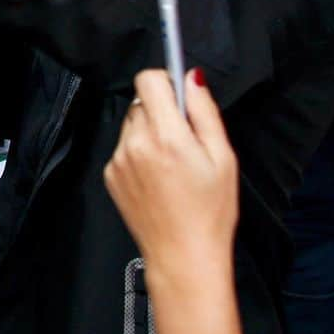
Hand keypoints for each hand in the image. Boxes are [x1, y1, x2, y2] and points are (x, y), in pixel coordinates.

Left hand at [104, 70, 243, 333]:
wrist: (183, 257)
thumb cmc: (210, 212)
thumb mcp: (223, 158)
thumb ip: (205, 112)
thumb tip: (192, 77)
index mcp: (167, 136)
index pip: (148, 79)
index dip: (164, 81)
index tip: (178, 96)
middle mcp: (136, 143)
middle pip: (141, 101)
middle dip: (161, 111)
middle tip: (183, 139)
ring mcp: (118, 159)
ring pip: (131, 124)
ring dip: (148, 131)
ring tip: (171, 163)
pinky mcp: (110, 174)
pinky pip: (122, 147)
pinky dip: (137, 152)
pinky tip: (157, 178)